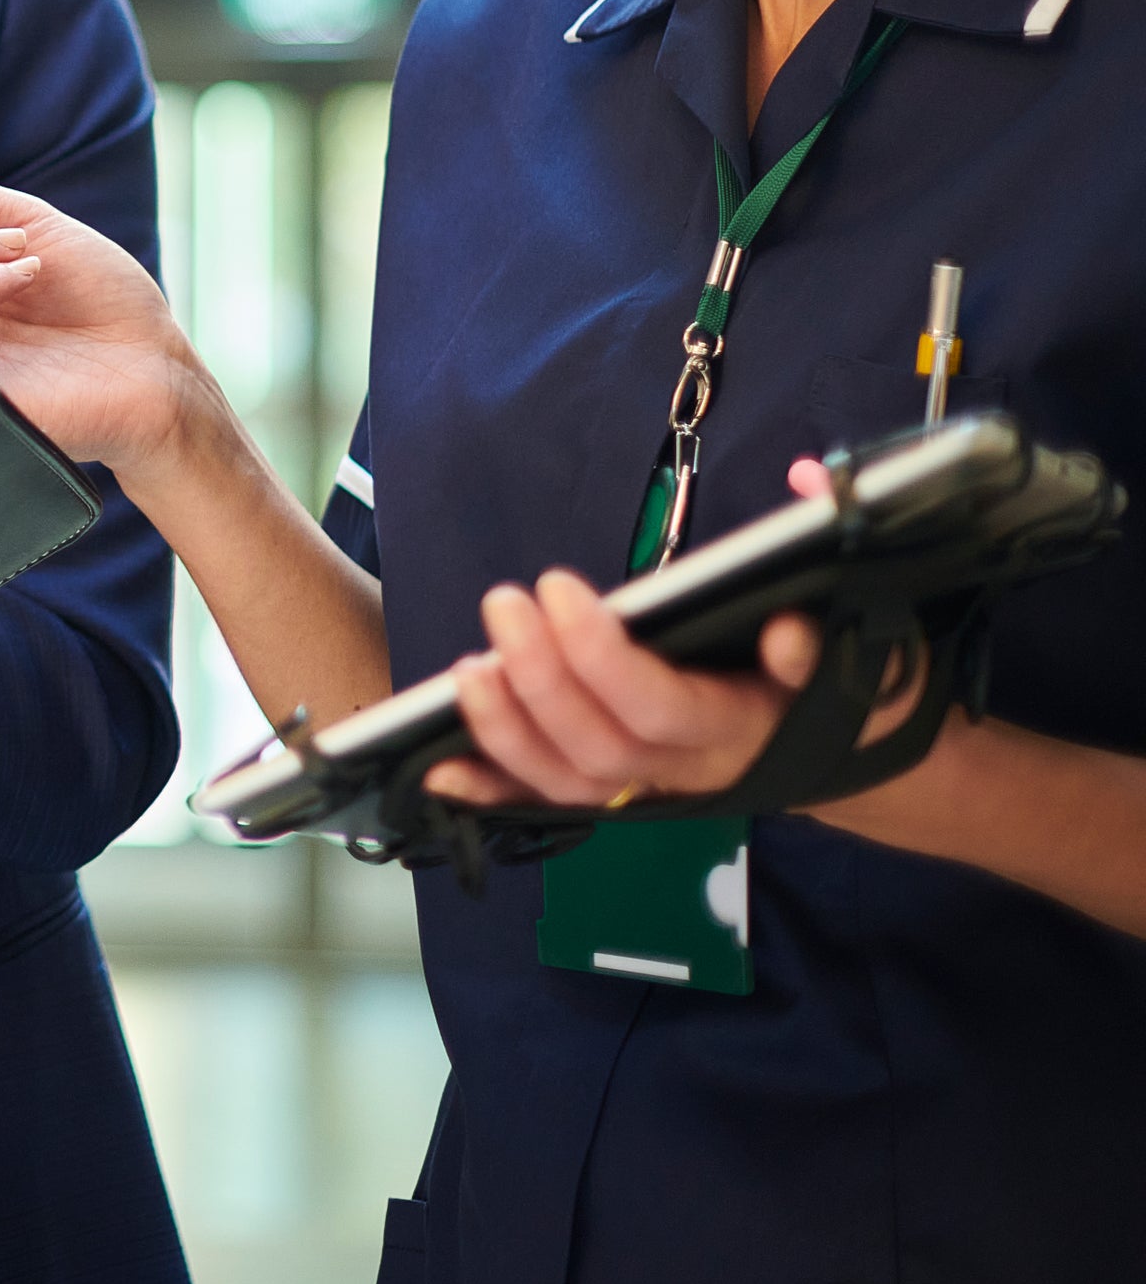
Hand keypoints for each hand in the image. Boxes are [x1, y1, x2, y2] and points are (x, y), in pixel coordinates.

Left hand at [422, 546, 925, 813]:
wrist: (837, 744)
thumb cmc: (828, 669)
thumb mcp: (847, 615)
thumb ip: (819, 554)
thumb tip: (808, 481)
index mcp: (743, 724)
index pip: (662, 706)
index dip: (603, 658)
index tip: (559, 586)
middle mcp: (693, 769)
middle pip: (604, 745)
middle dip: (542, 676)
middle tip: (504, 601)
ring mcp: (651, 788)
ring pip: (570, 780)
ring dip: (508, 728)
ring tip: (471, 667)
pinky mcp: (619, 792)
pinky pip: (549, 802)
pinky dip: (493, 789)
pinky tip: (437, 771)